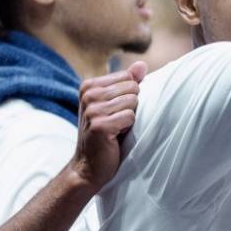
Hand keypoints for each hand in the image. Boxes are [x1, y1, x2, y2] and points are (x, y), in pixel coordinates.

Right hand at [70, 61, 145, 189]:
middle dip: (131, 107)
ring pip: (133, 102)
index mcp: (89, 85)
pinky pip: (130, 117)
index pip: (128, 77)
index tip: (115, 111)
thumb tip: (142, 64)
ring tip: (116, 129)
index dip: (129, 96)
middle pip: (133, 88)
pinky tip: (115, 136)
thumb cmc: (106, 133)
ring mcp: (92, 110)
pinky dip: (128, 128)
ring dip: (129, 118)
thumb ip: (128, 82)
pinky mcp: (99, 125)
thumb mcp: (115, 104)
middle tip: (117, 122)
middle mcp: (88, 95)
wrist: (89, 165)